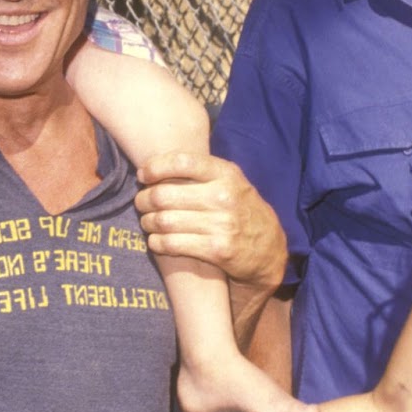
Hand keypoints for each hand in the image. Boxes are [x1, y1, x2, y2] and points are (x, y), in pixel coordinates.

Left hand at [135, 151, 286, 292]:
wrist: (269, 249)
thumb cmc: (242, 210)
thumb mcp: (232, 182)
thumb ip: (203, 172)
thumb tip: (158, 164)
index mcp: (226, 174)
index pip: (182, 162)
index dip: (155, 167)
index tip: (144, 175)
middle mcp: (223, 197)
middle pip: (165, 194)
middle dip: (144, 199)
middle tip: (141, 203)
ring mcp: (221, 224)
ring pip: (164, 220)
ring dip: (147, 222)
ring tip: (147, 222)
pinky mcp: (216, 250)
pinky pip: (172, 244)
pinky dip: (156, 242)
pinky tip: (156, 240)